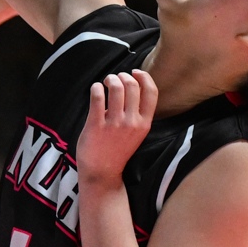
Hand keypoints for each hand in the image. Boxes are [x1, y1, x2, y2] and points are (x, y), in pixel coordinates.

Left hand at [77, 70, 155, 189]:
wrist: (102, 174)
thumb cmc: (117, 151)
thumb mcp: (135, 134)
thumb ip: (134, 114)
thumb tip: (126, 88)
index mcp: (144, 124)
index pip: (152, 93)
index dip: (144, 77)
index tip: (136, 72)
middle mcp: (132, 122)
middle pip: (133, 85)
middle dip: (123, 76)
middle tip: (115, 79)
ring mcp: (114, 124)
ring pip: (116, 87)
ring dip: (110, 79)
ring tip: (106, 82)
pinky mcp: (96, 125)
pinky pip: (98, 96)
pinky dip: (96, 87)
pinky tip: (95, 89)